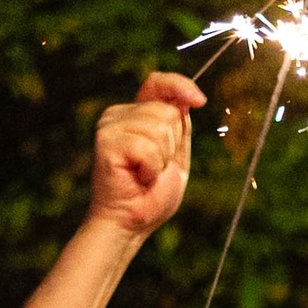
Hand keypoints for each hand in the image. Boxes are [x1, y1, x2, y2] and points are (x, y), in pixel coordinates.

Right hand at [89, 72, 201, 239]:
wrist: (130, 223)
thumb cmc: (152, 195)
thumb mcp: (176, 156)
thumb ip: (180, 126)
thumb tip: (189, 98)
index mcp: (136, 114)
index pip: (157, 84)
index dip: (179, 85)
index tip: (199, 100)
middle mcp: (120, 114)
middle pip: (167, 112)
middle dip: (173, 145)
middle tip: (155, 169)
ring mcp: (110, 125)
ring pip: (160, 128)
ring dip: (162, 159)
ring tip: (145, 174)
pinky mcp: (107, 141)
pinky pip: (148, 147)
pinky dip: (151, 168)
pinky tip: (138, 178)